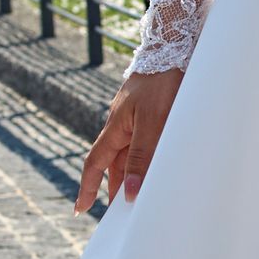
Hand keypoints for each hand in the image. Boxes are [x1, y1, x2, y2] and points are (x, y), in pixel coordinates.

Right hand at [76, 66, 183, 213]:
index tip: (80, 209)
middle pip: (115, 163)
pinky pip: (148, 141)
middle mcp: (124, 123)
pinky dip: (151, 158)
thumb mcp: (153, 123)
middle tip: (122, 214)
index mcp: (117, 127)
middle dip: (116, 187)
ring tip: (145, 195)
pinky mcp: (154, 110)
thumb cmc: (163, 82)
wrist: (178, 45)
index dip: (87, 187)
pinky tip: (162, 164)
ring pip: (134, 153)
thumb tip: (130, 193)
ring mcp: (138, 116)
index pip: (95, 163)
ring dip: (136, 174)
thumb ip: (143, 157)